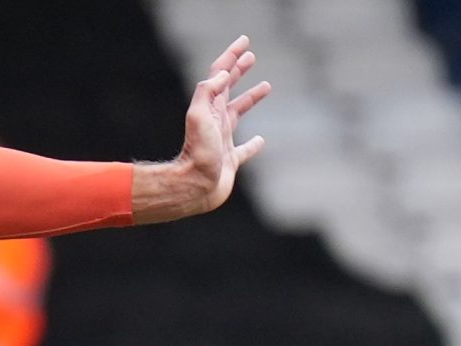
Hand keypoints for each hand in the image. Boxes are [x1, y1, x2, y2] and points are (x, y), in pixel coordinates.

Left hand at [139, 36, 270, 221]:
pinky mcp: (230, 161)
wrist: (194, 187)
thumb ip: (207, 92)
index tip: (245, 42)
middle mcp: (215, 122)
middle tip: (250, 56)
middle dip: (238, 71)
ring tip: (266, 86)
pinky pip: (245, 150)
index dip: (231, 57)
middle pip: (228, 90)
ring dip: (251, 98)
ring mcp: (223, 141)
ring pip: (239, 114)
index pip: (219, 76)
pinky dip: (254, 145)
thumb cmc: (197, 154)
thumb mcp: (198, 116)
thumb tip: (220, 73)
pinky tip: (260, 140)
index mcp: (209, 109)